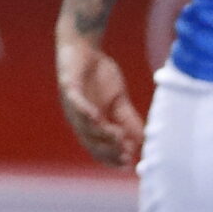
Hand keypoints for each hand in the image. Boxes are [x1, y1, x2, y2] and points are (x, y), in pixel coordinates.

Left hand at [54, 24, 143, 167]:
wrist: (83, 47)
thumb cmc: (99, 75)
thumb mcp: (119, 100)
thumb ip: (129, 119)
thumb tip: (145, 141)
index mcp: (90, 124)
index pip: (98, 148)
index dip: (112, 158)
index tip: (129, 164)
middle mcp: (78, 118)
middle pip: (91, 143)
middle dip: (108, 151)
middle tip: (126, 154)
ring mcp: (71, 103)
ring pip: (84, 126)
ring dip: (102, 133)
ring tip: (119, 136)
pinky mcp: (68, 86)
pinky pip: (75, 102)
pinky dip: (84, 110)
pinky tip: (96, 116)